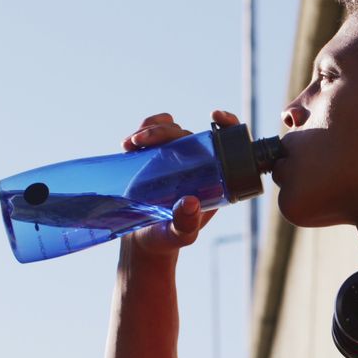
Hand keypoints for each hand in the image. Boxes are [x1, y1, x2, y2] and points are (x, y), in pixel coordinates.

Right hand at [120, 110, 241, 256]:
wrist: (143, 240)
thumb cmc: (167, 238)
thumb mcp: (180, 235)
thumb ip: (186, 224)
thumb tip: (190, 203)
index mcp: (215, 179)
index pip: (229, 144)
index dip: (228, 124)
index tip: (215, 117)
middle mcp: (197, 164)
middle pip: (190, 134)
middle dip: (166, 131)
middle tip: (142, 142)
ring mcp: (175, 159)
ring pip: (169, 129)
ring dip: (150, 129)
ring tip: (131, 144)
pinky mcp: (154, 157)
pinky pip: (152, 133)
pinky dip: (141, 131)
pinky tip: (128, 144)